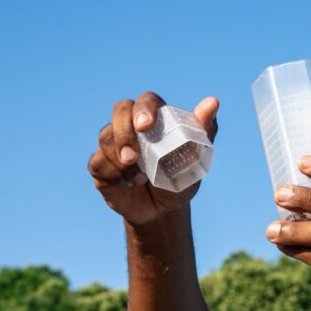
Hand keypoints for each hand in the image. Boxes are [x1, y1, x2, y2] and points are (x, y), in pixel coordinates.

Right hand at [88, 92, 218, 225]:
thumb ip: (203, 130)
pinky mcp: (101, 164)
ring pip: (106, 137)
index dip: (143, 109)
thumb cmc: (181, 177)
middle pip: (120, 110)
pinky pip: (97, 162)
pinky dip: (114, 175)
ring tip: (141, 178)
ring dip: (122, 161)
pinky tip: (129, 184)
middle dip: (124, 132)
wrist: (164, 210)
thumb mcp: (196, 158)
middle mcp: (132, 125)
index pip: (146, 100)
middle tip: (133, 158)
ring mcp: (113, 144)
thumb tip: (212, 102)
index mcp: (156, 118)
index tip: (145, 126)